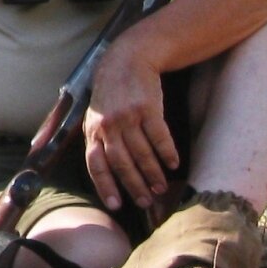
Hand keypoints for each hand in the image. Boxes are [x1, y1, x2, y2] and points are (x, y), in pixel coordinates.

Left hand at [83, 46, 177, 210]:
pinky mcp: (147, 108)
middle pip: (121, 163)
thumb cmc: (111, 95)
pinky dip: (166, 152)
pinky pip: (159, 136)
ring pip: (141, 153)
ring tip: (161, 187)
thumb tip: (106, 174)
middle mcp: (108, 125)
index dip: (105, 186)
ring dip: (153, 173)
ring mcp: (127, 116)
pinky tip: (173, 164)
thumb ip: (99, 141)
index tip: (116, 205)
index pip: (96, 164)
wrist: (126, 61)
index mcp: (93, 130)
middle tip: (145, 202)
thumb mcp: (96, 116)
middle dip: (134, 185)